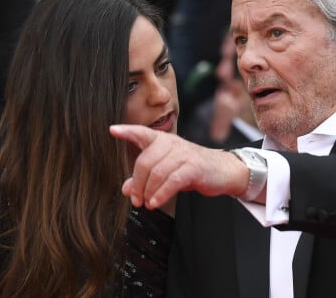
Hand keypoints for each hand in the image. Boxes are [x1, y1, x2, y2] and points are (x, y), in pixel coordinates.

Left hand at [110, 125, 248, 208]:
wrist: (223, 170)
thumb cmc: (192, 169)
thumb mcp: (166, 171)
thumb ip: (145, 178)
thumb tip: (126, 189)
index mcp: (163, 141)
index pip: (142, 133)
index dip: (127, 131)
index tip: (113, 130)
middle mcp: (172, 143)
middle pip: (145, 161)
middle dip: (137, 183)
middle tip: (135, 199)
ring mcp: (183, 154)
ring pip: (157, 172)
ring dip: (148, 192)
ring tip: (147, 203)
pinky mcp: (193, 167)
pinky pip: (172, 181)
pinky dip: (161, 194)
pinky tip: (155, 203)